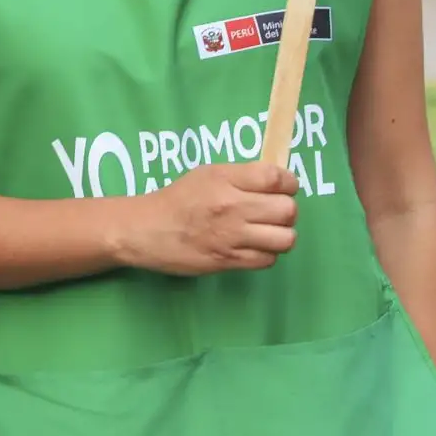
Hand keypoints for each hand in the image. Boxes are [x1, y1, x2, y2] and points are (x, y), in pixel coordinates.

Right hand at [129, 161, 298, 276]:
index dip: (289, 184)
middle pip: (287, 210)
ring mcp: (232, 236)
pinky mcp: (229, 260)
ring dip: (281, 236)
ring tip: (268, 233)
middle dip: (286, 211)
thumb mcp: (207, 175)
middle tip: (274, 213)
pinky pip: (268, 260)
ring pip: (285, 239)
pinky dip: (266, 254)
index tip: (284, 188)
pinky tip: (254, 247)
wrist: (146, 230)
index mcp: (225, 179)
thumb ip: (240, 177)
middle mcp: (232, 206)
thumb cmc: (178, 199)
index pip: (277, 178)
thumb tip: (276, 183)